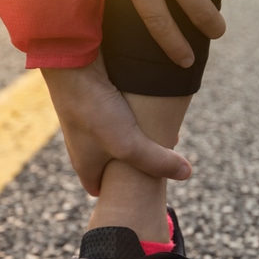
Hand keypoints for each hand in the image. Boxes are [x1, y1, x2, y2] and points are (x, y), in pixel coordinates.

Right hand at [41, 57, 191, 195]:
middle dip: (134, 164)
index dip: (118, 194)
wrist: (72, 65)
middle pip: (111, 163)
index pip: (99, 189)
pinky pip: (115, 115)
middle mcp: (83, 145)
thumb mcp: (130, 144)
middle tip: (158, 160)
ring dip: (136, 137)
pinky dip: (132, 115)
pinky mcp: (93, 100)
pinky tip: (150, 107)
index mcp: (84, 164)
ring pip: (115, 138)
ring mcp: (87, 122)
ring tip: (159, 133)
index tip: (140, 192)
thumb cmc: (94, 111)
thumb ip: (157, 161)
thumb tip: (186, 173)